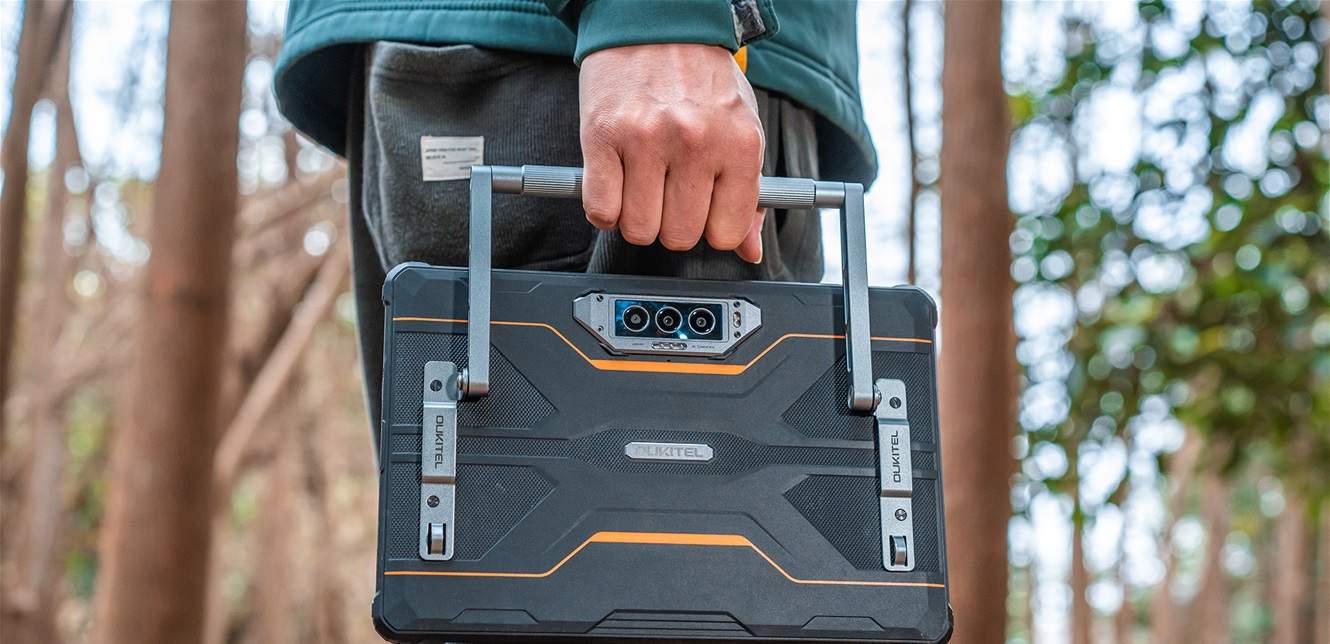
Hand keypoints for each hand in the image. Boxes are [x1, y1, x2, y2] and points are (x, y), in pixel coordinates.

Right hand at [579, 44, 765, 262]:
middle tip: (669, 194)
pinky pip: (601, 210)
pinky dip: (605, 209)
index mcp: (739, 144)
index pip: (726, 232)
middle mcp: (696, 142)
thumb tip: (750, 249)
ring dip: (637, 218)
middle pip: (680, 236)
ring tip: (642, 187)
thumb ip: (749, 194)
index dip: (712, 229)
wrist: (658, 22)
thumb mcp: (741, 129)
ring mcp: (647, 139)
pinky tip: (616, 186)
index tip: (703, 211)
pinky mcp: (603, 135)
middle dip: (672, 224)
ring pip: (638, 229)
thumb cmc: (702, 78)